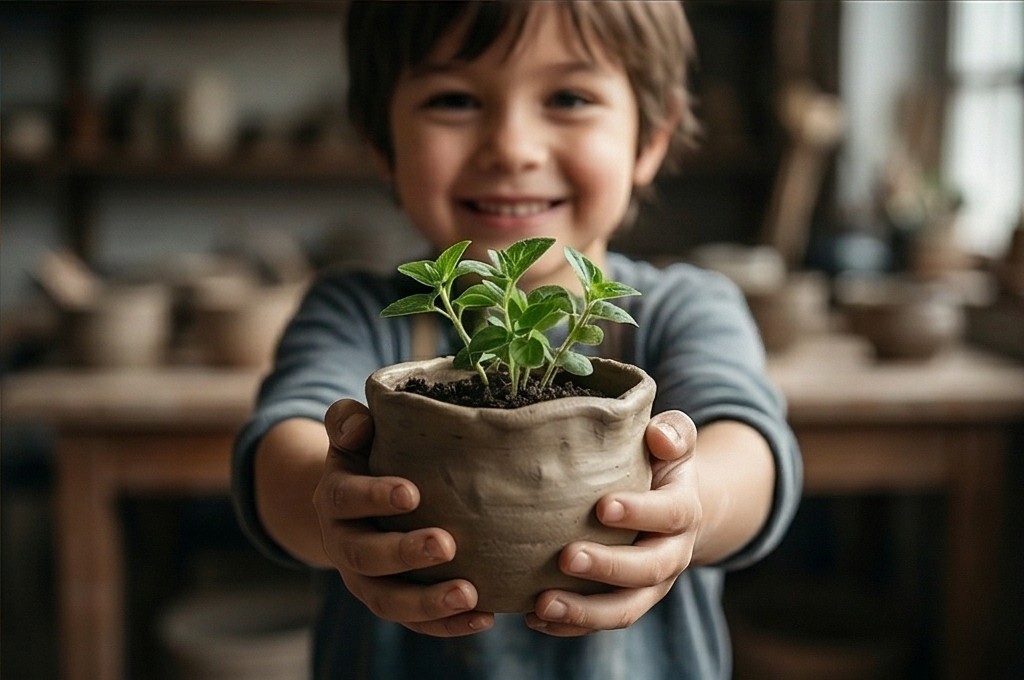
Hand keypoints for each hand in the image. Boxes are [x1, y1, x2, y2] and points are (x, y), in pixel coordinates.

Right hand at [314, 398, 494, 636]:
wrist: (355, 503)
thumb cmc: (367, 456)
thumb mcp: (352, 434)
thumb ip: (348, 421)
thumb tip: (361, 422)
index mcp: (334, 498)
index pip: (346, 499)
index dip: (374, 497)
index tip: (412, 493)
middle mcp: (343, 544)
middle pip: (365, 556)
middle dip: (404, 553)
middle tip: (446, 544)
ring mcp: (364, 580)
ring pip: (387, 600)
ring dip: (427, 602)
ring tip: (469, 594)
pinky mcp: (390, 602)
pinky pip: (414, 623)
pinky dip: (446, 625)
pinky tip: (484, 617)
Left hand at [526, 410, 699, 635]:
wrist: (671, 504)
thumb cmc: (659, 462)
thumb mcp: (672, 440)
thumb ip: (672, 432)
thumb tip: (658, 435)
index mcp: (683, 511)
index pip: (669, 514)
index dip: (640, 513)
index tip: (602, 507)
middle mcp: (672, 554)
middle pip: (649, 569)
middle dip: (608, 567)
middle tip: (566, 557)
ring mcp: (651, 585)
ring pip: (626, 608)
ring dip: (584, 611)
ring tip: (541, 605)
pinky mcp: (626, 601)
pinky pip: (601, 622)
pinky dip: (569, 625)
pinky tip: (533, 618)